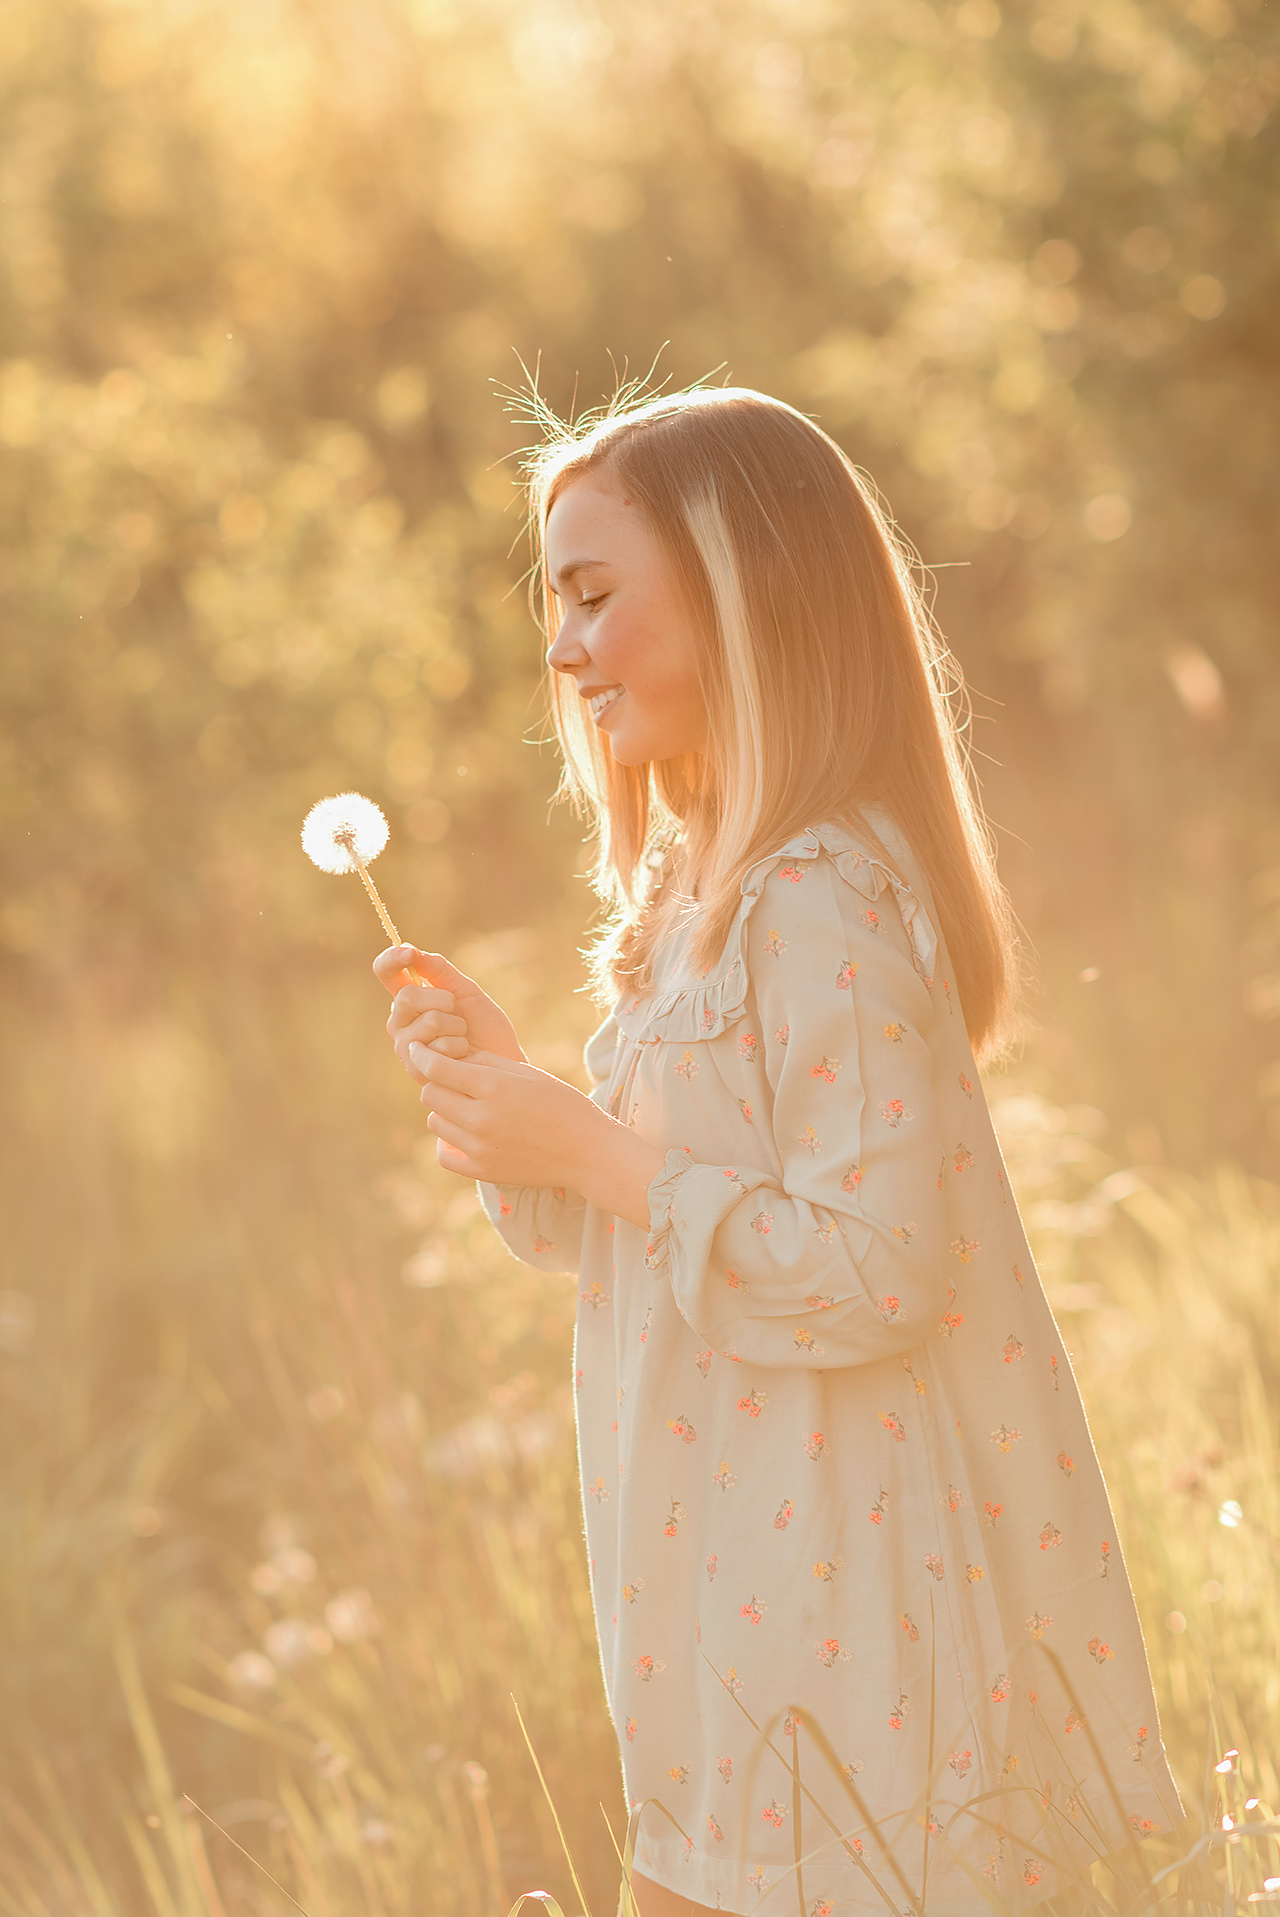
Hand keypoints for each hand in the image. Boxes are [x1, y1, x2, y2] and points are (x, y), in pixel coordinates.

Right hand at [374, 944, 525, 1079]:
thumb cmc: (484, 1026)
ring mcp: (406, 1047)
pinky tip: (462, 1056)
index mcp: (409, 999)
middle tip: (457, 1010)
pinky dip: (460, 1046)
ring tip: (462, 1037)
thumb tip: (409, 948)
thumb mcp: (466, 990)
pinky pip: (439, 1046)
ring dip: (457, 1026)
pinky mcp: (417, 1069)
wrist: (503, 1061)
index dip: (391, 959)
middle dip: (443, 999)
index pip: (385, 972)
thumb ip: (439, 970)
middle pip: (406, 997)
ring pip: (429, 1021)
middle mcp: (400, 1022)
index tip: (409, 953)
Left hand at [412, 1048, 664, 1227]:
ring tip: (469, 1107)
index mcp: (494, 1088)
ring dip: (445, 1111)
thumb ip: (484, 1062)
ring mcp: (480, 1149)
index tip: (418, 1050)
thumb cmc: (562, 1104)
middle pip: (430, 1094)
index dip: (423, 1055)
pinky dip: (448, 1142)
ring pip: (435, 1122)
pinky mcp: (482, 1172)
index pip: (437, 1068)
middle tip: (456, 1080)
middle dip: (438, 1082)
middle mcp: (481, 1119)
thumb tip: (449, 1055)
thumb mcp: (527, 1073)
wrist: (587, 1152)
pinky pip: (443, 1154)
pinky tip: (465, 1133)